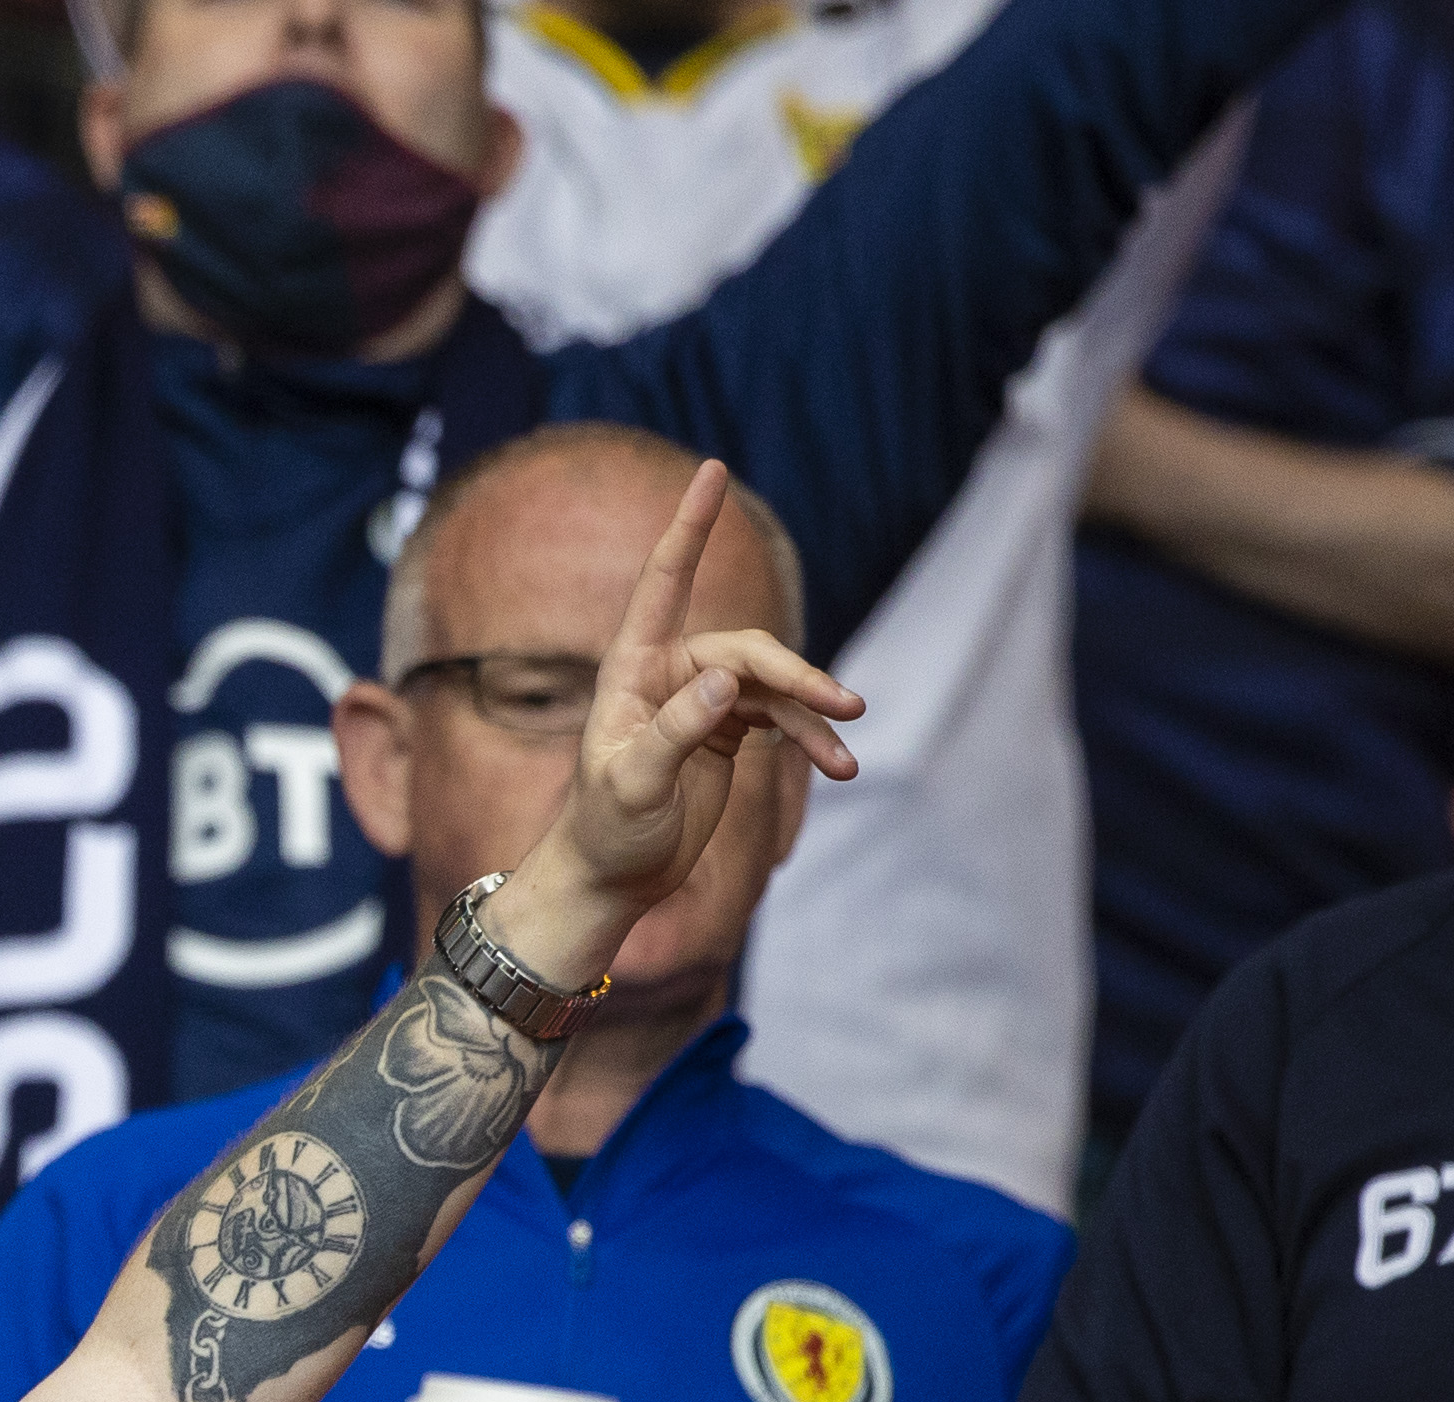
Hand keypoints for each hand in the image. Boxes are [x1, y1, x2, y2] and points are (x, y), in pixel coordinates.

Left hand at [486, 459, 863, 989]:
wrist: (612, 879)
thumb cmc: (605, 830)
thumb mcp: (633, 785)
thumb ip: (676, 731)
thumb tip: (728, 680)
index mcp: (633, 669)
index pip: (665, 583)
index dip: (690, 527)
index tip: (713, 470)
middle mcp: (670, 674)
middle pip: (749, 651)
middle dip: (798, 677)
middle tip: (844, 707)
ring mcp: (702, 701)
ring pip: (775, 688)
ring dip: (814, 717)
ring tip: (847, 755)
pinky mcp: (728, 732)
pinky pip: (782, 721)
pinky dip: (811, 741)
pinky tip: (840, 767)